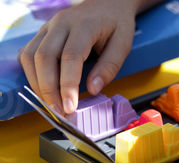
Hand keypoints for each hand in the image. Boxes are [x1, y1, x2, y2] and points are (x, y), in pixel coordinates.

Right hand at [19, 0, 138, 114]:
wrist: (107, 3)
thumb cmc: (116, 24)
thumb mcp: (123, 44)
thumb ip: (109, 67)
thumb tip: (92, 89)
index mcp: (84, 25)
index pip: (70, 57)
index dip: (68, 84)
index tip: (70, 106)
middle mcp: (61, 23)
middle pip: (44, 57)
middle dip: (48, 88)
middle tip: (59, 110)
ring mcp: (48, 27)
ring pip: (31, 56)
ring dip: (38, 83)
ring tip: (52, 103)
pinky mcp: (43, 33)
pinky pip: (28, 54)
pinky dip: (33, 74)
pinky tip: (45, 88)